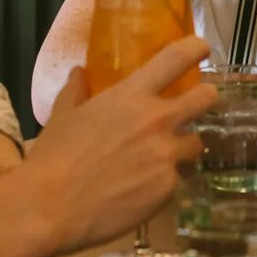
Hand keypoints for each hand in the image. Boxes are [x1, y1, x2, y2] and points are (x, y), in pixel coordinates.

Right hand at [20, 37, 215, 255]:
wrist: (49, 208)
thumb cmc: (53, 158)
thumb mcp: (62, 116)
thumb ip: (76, 91)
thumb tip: (79, 72)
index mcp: (131, 95)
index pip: (177, 58)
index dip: (196, 48)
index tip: (201, 49)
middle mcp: (157, 120)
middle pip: (207, 98)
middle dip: (205, 99)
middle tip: (195, 107)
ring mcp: (166, 155)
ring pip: (196, 144)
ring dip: (183, 148)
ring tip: (161, 159)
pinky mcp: (168, 188)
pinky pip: (178, 179)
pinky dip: (165, 182)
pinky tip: (143, 190)